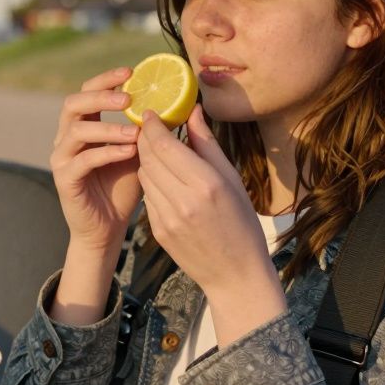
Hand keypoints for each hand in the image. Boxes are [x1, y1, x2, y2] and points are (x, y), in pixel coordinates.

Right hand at [49, 67, 142, 253]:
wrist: (108, 227)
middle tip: (129, 98)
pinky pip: (83, 159)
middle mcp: (67, 137)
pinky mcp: (64, 178)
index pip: (88, 90)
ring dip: (108, 127)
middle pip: (74, 103)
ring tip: (135, 132)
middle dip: (101, 95)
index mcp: (84, 124)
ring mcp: (62, 157)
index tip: (131, 71)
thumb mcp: (140, 152)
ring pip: (77, 129)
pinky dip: (107, 152)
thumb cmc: (124, 187)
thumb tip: (175, 105)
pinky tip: (129, 152)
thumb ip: (147, 130)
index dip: (106, 78)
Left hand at [136, 104, 286, 342]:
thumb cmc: (241, 223)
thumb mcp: (232, 180)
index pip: (165, 145)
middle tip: (150, 127)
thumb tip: (192, 110)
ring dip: (147, 160)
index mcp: (206, 184)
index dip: (153, 126)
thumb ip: (207, 144)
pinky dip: (151, 182)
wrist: (234, 274)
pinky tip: (164, 180)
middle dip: (146, 139)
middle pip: (148, 157)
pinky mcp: (157, 230)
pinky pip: (146, 196)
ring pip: (143, 175)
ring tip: (159, 153)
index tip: (151, 113)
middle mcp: (183, 200)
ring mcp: (167, 218)